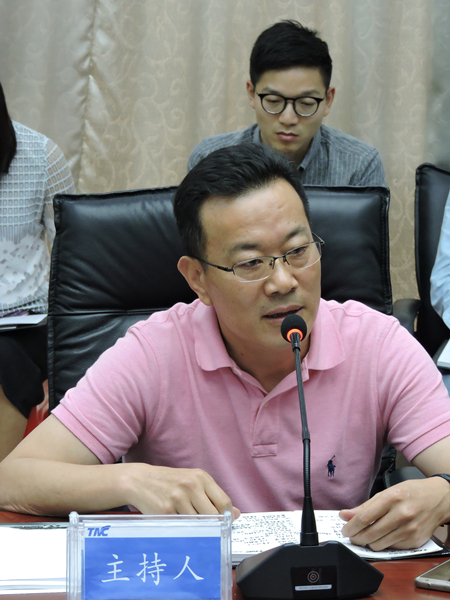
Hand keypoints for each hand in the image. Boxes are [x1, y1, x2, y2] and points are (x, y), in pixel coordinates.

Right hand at [124, 463, 239, 518]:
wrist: (141, 480)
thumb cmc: (171, 482)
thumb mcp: (193, 481)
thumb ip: (214, 496)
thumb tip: (237, 514)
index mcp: (201, 477)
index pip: (224, 502)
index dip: (228, 517)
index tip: (225, 523)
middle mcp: (191, 486)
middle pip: (213, 516)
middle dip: (214, 526)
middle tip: (208, 529)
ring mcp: (178, 499)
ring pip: (199, 524)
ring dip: (197, 529)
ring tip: (190, 525)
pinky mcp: (166, 511)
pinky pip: (183, 528)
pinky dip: (184, 530)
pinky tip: (179, 525)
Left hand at [339, 477, 449, 550]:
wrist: (439, 499)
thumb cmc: (411, 492)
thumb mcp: (387, 492)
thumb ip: (365, 506)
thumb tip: (345, 515)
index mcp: (392, 498)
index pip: (364, 518)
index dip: (350, 526)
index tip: (344, 530)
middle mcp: (401, 514)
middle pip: (370, 534)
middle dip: (356, 537)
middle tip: (352, 536)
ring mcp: (409, 530)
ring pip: (379, 545)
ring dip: (368, 542)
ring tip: (366, 536)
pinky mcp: (415, 541)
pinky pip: (391, 548)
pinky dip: (383, 544)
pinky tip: (384, 536)